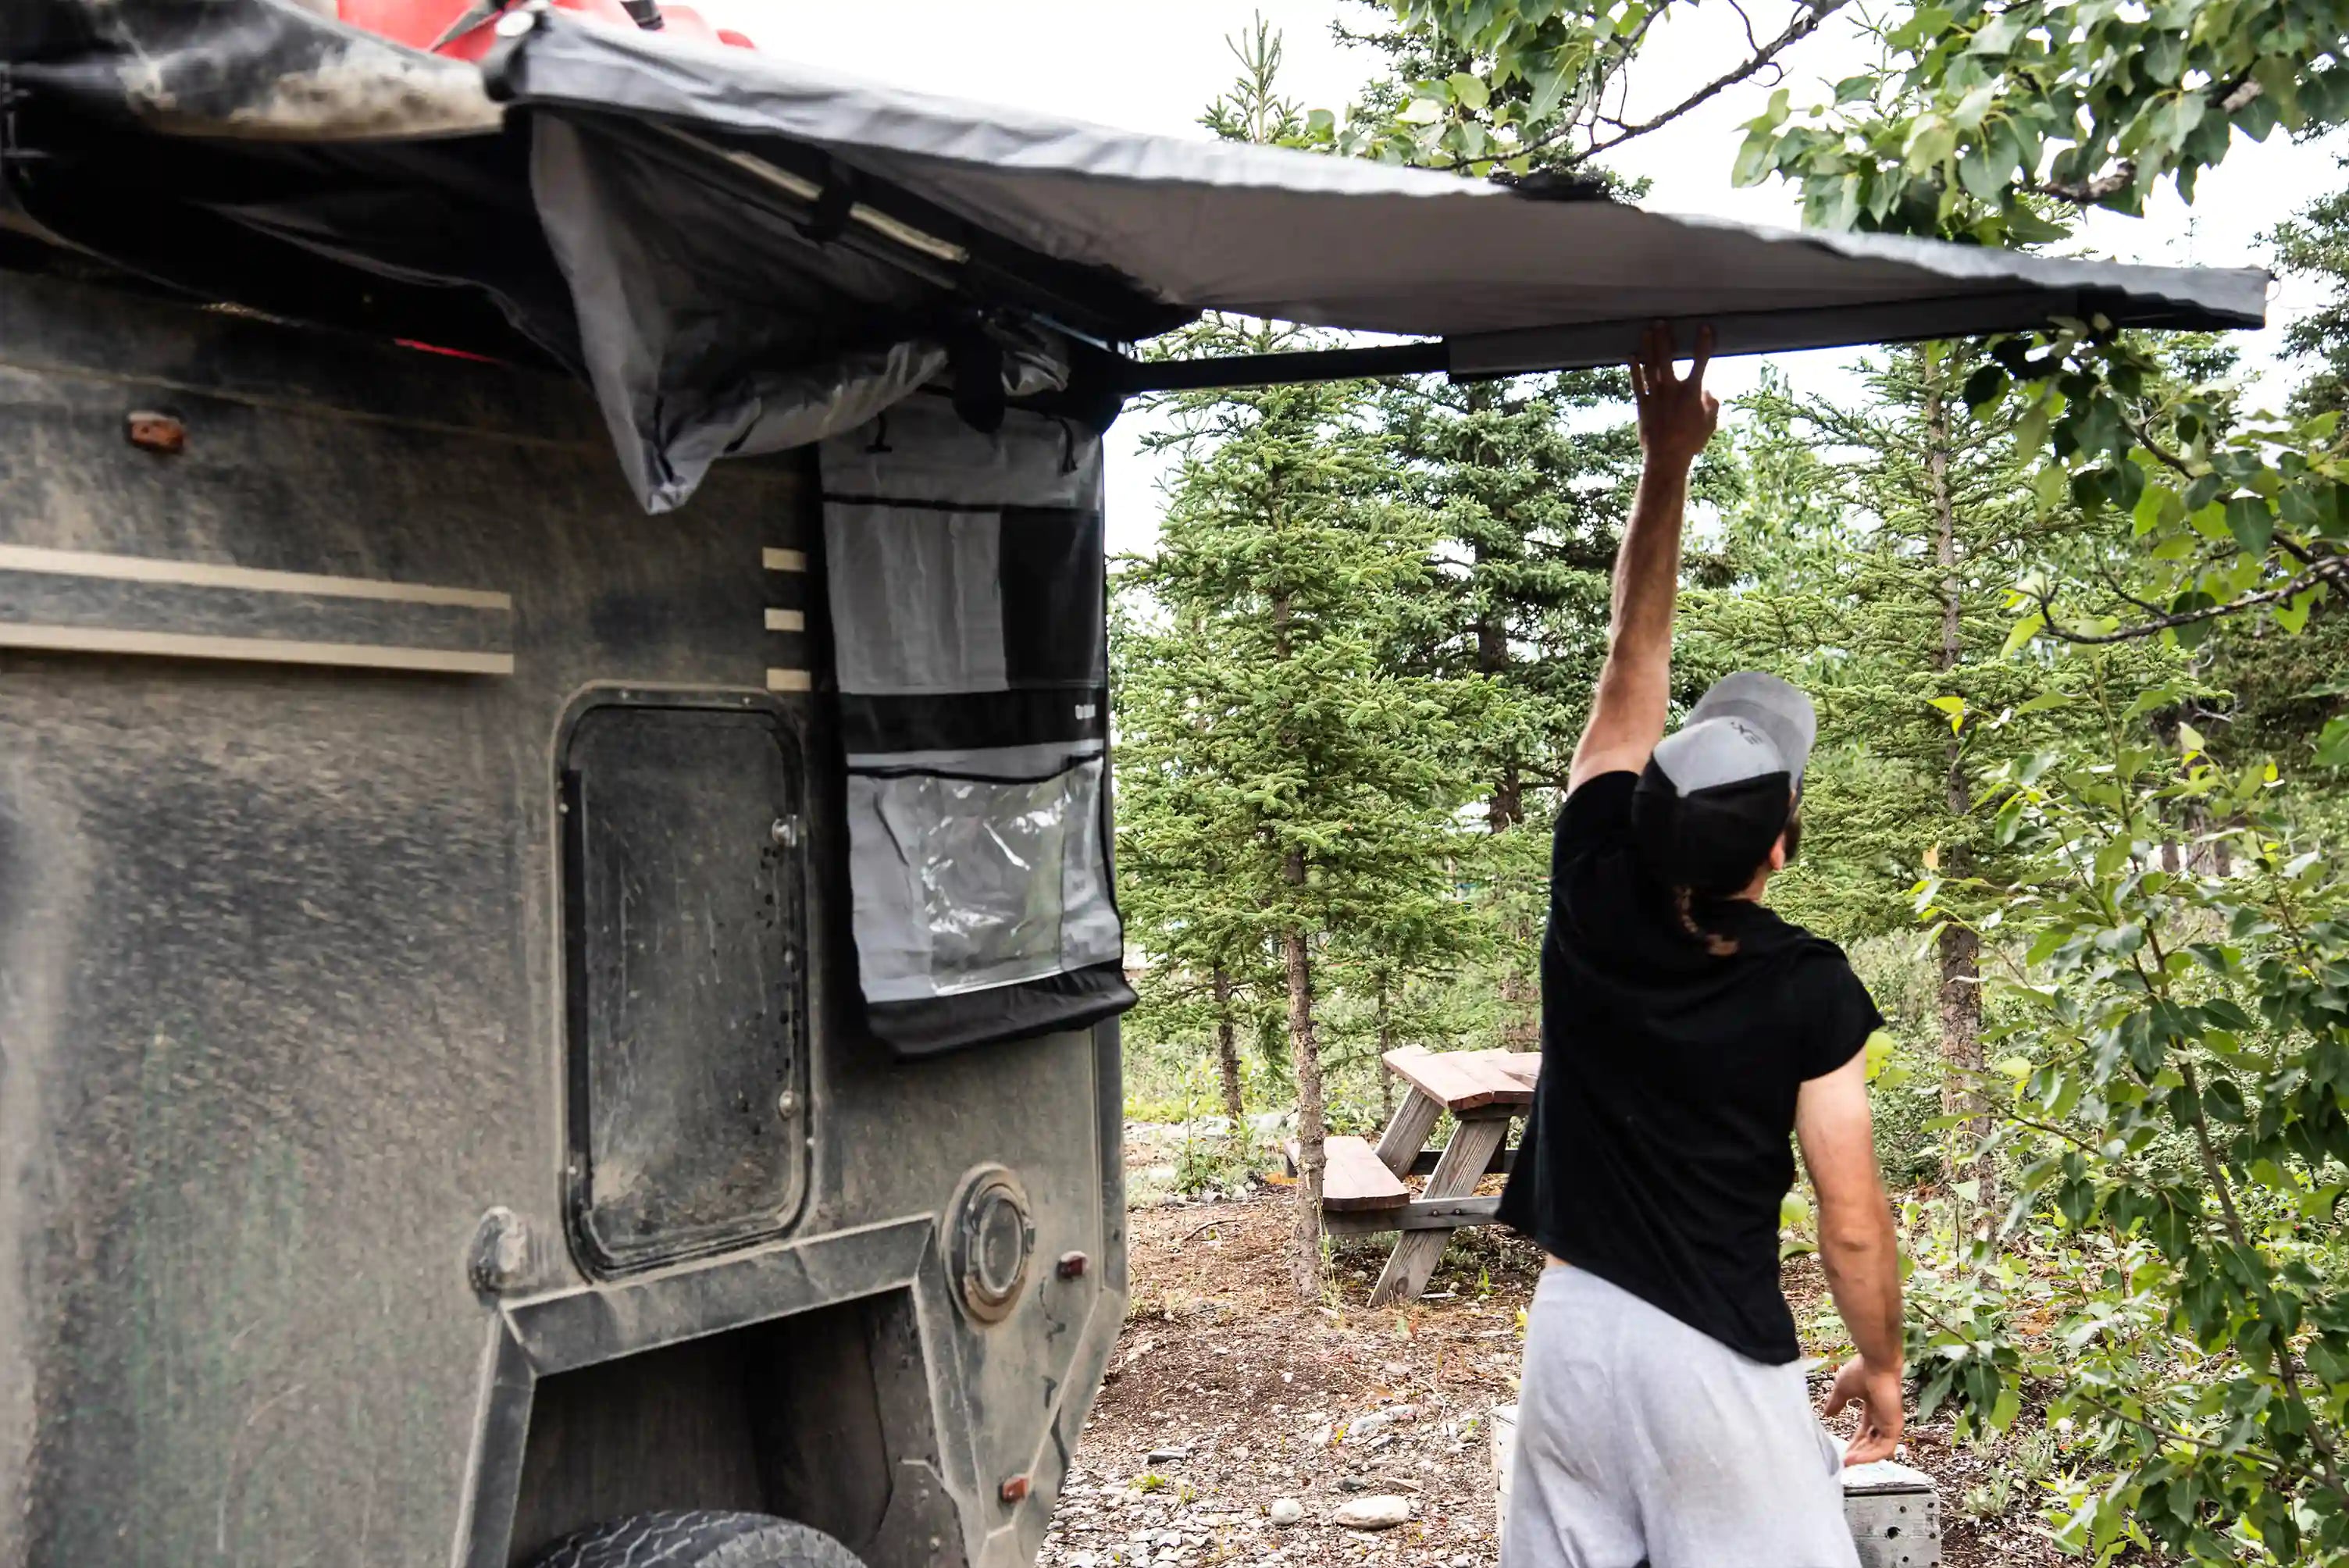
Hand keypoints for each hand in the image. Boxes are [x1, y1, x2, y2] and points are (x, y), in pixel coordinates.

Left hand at [1630, 321, 1718, 467]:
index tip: (1704, 327)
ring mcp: (1655, 395)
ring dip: (1648, 347)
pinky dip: (1634, 368)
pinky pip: (1637, 382)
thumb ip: (1712, 403)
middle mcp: (1672, 389)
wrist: (1666, 457)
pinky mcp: (1642, 404)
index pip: (1700, 361)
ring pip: (1650, 366)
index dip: (1703, 343)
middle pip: (1668, 357)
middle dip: (1665, 338)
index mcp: (1692, 391)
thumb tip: (1708, 389)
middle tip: (1661, 322)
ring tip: (1646, 331)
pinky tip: (1631, 355)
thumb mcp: (1710, 423)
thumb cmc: (1691, 441)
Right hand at [1822, 1355, 1904, 1466]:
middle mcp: (1883, 1417)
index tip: (1843, 1451)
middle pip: (1871, 1442)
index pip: (1865, 1431)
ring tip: (1846, 1463)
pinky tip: (1855, 1459)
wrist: (1876, 1363)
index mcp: (1873, 1409)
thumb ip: (1836, 1403)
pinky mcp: (1894, 1426)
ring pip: (1878, 1448)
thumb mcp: (1843, 1390)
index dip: (1855, 1442)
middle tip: (1844, 1462)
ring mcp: (1890, 1423)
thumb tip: (1827, 1414)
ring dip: (1863, 1457)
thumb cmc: (1861, 1371)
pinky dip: (1870, 1456)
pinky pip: (1884, 1448)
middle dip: (1858, 1453)